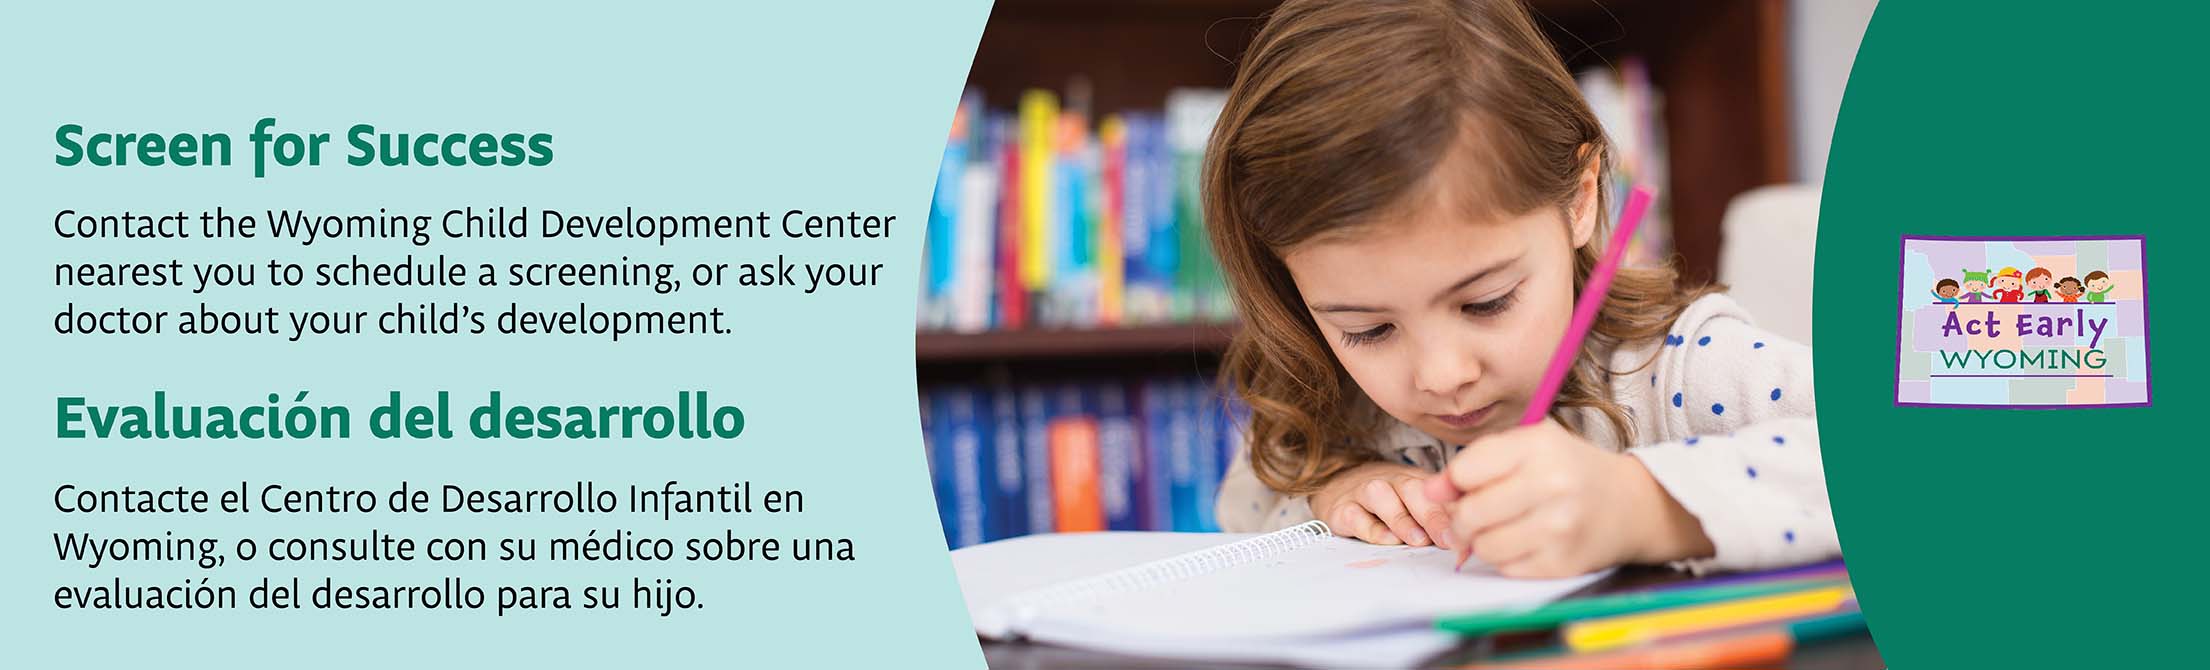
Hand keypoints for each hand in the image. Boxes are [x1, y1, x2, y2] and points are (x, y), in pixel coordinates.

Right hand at [1309, 462, 1453, 547]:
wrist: (1339, 488)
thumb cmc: (1389, 504)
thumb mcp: (1416, 507)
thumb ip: (1440, 520)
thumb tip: (1467, 544)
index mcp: (1415, 480)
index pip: (1436, 492)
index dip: (1452, 511)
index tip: (1466, 532)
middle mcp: (1390, 481)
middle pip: (1412, 489)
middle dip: (1431, 514)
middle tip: (1446, 538)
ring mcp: (1363, 493)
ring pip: (1380, 495)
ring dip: (1400, 518)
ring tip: (1417, 540)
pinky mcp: (1341, 509)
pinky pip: (1354, 515)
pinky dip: (1370, 528)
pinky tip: (1386, 540)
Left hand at [1422, 420, 1712, 577]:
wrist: (1631, 504)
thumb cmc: (1569, 470)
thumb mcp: (1528, 447)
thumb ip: (1475, 462)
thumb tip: (1430, 492)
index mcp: (1538, 446)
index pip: (1465, 471)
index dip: (1455, 483)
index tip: (1465, 486)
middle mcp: (1552, 485)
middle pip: (1470, 514)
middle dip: (1461, 519)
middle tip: (1473, 515)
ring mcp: (1559, 528)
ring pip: (1484, 547)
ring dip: (1481, 542)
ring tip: (1499, 528)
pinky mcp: (1563, 563)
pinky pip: (1507, 568)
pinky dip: (1506, 558)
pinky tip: (1524, 542)